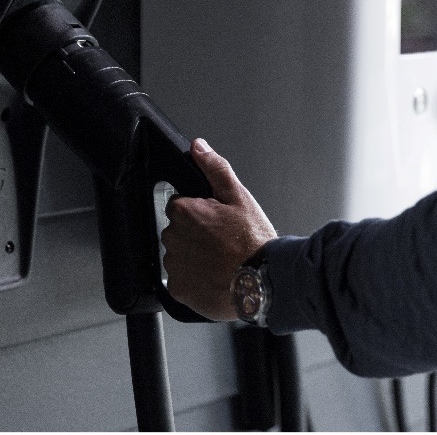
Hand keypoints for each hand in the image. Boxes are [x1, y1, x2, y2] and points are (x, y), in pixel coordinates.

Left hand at [162, 138, 276, 320]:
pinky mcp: (178, 289)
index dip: (201, 212)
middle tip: (222, 242)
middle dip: (196, 234)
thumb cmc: (254, 242)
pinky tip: (215, 276)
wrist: (263, 282)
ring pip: (180, 255)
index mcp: (185, 211)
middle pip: (178, 231)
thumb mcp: (240, 197)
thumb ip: (215, 168)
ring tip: (221, 260)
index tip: (217, 222)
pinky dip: (195, 279)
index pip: (180, 206)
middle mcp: (173, 238)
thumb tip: (199, 148)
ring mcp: (175, 265)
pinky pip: (181, 280)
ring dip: (195, 257)